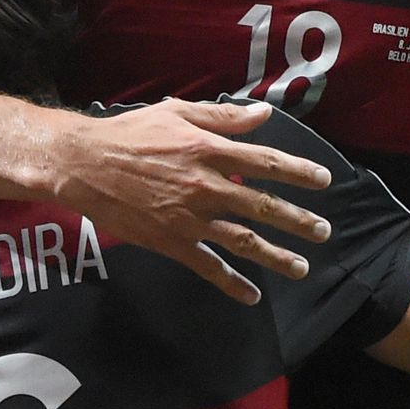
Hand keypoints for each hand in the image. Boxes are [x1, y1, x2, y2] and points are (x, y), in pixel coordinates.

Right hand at [51, 98, 332, 303]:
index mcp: (208, 150)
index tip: (323, 181)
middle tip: (323, 232)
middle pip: (262, 205)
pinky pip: (208, 266)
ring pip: (243, 241)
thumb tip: (262, 114)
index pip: (265, 162)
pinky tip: (251, 296)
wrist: (85, 164)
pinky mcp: (171, 241)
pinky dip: (231, 283)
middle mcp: (206, 185)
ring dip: (276, 256)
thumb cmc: (130, 133)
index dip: (297, 172)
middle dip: (297, 220)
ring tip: (302, 267)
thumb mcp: (176, 112)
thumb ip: (221, 117)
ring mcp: (190, 217)